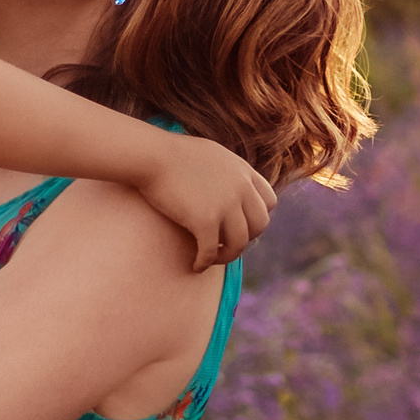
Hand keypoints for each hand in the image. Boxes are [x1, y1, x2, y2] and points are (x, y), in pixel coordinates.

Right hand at [145, 140, 276, 272]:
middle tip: (226, 244)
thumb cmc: (171, 154)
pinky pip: (212, 251)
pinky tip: (195, 265)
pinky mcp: (205, 219)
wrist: (150, 155)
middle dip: (246, 238)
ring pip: (239, 242)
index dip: (256, 217)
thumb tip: (230, 189)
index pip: (269, 201)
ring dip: (227, 255)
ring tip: (211, 258)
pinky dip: (205, 262)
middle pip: (260, 225)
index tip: (240, 225)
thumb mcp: (211, 156)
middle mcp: (240, 187)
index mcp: (243, 171)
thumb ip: (227, 173)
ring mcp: (225, 204)